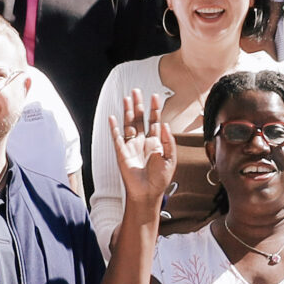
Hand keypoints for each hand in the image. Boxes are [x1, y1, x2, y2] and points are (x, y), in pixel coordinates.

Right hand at [108, 90, 174, 214]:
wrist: (148, 193)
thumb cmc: (160, 179)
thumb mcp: (170, 159)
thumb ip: (168, 142)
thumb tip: (165, 125)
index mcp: (156, 142)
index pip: (154, 121)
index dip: (155, 109)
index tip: (155, 96)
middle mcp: (143, 142)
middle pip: (140, 119)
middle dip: (139, 105)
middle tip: (137, 91)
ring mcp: (131, 146)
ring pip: (129, 124)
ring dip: (127, 111)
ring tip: (127, 98)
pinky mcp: (122, 153)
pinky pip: (117, 138)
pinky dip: (114, 128)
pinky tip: (113, 117)